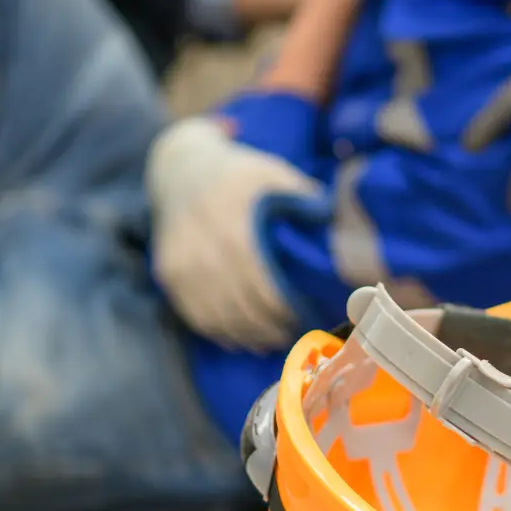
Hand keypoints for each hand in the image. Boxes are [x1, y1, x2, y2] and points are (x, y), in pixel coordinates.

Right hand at [148, 117, 323, 350]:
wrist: (179, 169)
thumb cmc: (236, 174)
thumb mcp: (272, 172)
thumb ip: (306, 197)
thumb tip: (341, 224)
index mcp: (235, 233)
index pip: (265, 291)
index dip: (286, 311)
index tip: (305, 317)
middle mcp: (205, 255)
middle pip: (243, 310)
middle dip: (270, 328)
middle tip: (293, 334)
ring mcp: (183, 268)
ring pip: (219, 319)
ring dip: (247, 336)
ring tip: (269, 341)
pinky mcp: (169, 276)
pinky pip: (195, 316)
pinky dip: (220, 332)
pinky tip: (239, 337)